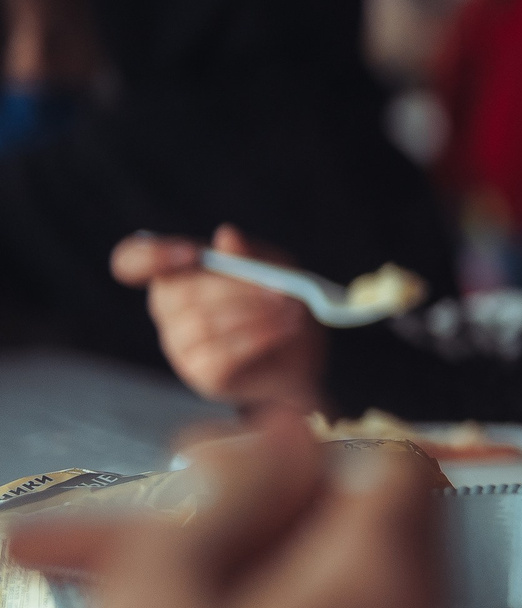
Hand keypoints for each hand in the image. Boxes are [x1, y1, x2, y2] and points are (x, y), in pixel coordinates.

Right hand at [112, 224, 326, 416]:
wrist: (303, 356)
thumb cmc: (279, 304)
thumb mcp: (273, 268)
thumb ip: (249, 254)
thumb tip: (226, 234)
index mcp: (176, 272)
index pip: (132, 260)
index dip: (149, 255)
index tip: (191, 254)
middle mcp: (167, 308)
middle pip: (180, 294)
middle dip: (236, 289)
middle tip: (280, 290)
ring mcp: (178, 344)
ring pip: (203, 324)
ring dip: (256, 314)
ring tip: (292, 310)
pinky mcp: (200, 373)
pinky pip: (220, 355)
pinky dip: (259, 337)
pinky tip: (286, 328)